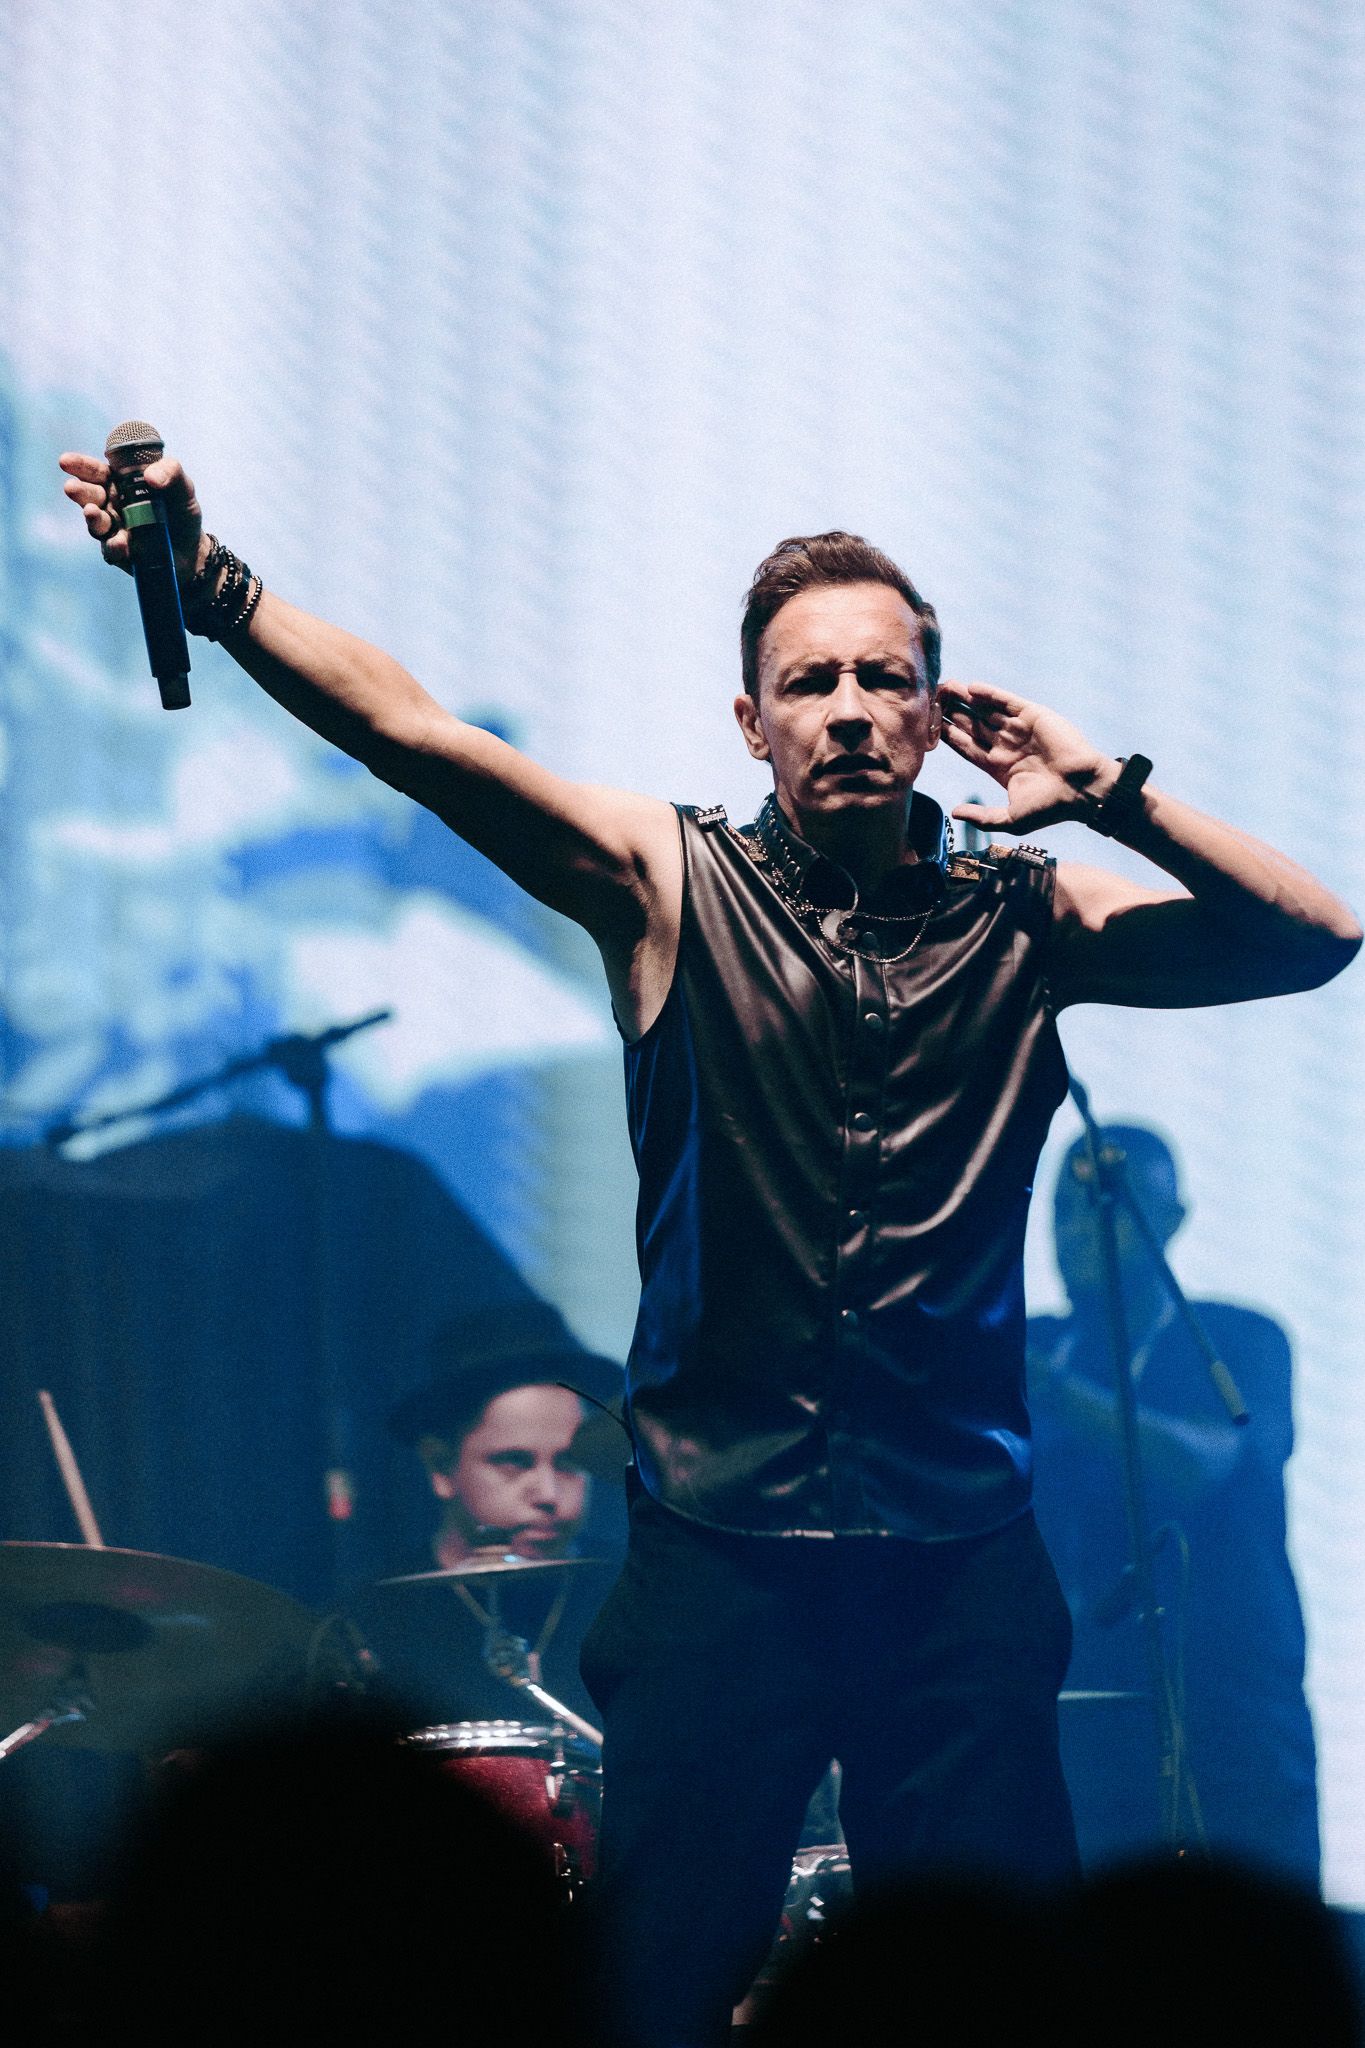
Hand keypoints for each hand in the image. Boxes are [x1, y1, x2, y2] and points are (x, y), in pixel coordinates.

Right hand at [58, 448, 208, 585]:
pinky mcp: (120, 552)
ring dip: (92, 517)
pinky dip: (114, 546)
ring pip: (95, 523)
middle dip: (79, 491)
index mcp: (120, 483)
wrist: (192, 551)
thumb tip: (150, 476)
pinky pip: (112, 549)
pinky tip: (120, 543)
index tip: (65, 462)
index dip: (81, 466)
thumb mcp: (183, 488)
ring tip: (91, 511)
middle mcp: (111, 505)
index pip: (97, 471)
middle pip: (90, 495)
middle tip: (71, 487)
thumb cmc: (181, 513)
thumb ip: (172, 473)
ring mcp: (114, 529)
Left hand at [940, 680, 1118, 833]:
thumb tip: (954, 813)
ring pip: (985, 710)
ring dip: (964, 700)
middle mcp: (1006, 745)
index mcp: (999, 766)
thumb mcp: (1011, 819)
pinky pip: (1006, 700)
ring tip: (943, 687)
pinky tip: (970, 688)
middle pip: (971, 725)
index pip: (967, 747)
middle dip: (950, 714)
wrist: (1082, 789)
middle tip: (929, 701)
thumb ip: (983, 816)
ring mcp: (1019, 729)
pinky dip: (989, 693)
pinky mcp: (1033, 715)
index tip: (927, 727)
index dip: (948, 736)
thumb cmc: (1050, 808)